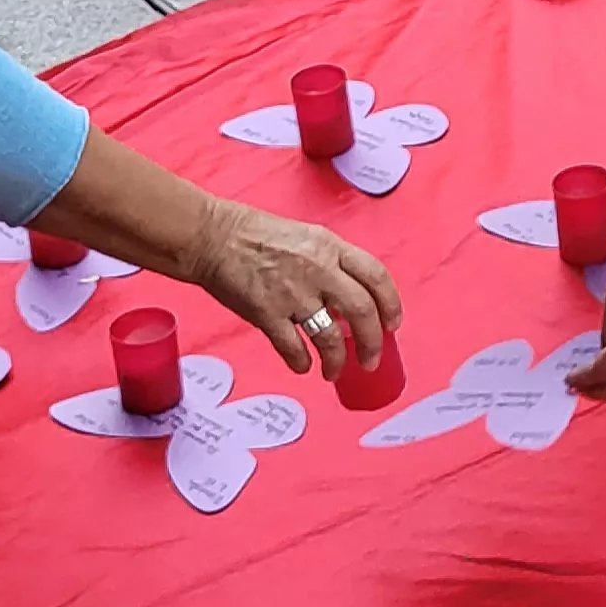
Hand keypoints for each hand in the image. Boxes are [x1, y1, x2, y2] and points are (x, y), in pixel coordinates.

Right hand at [184, 199, 402, 379]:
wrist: (212, 236)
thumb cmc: (256, 235)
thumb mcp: (307, 237)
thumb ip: (332, 263)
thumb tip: (352, 296)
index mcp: (330, 247)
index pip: (376, 276)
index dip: (391, 304)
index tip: (392, 324)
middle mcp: (318, 269)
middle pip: (362, 312)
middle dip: (372, 342)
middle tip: (370, 360)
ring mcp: (292, 293)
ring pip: (330, 337)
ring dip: (337, 361)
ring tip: (334, 371)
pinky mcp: (266, 313)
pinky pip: (293, 348)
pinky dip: (302, 362)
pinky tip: (304, 366)